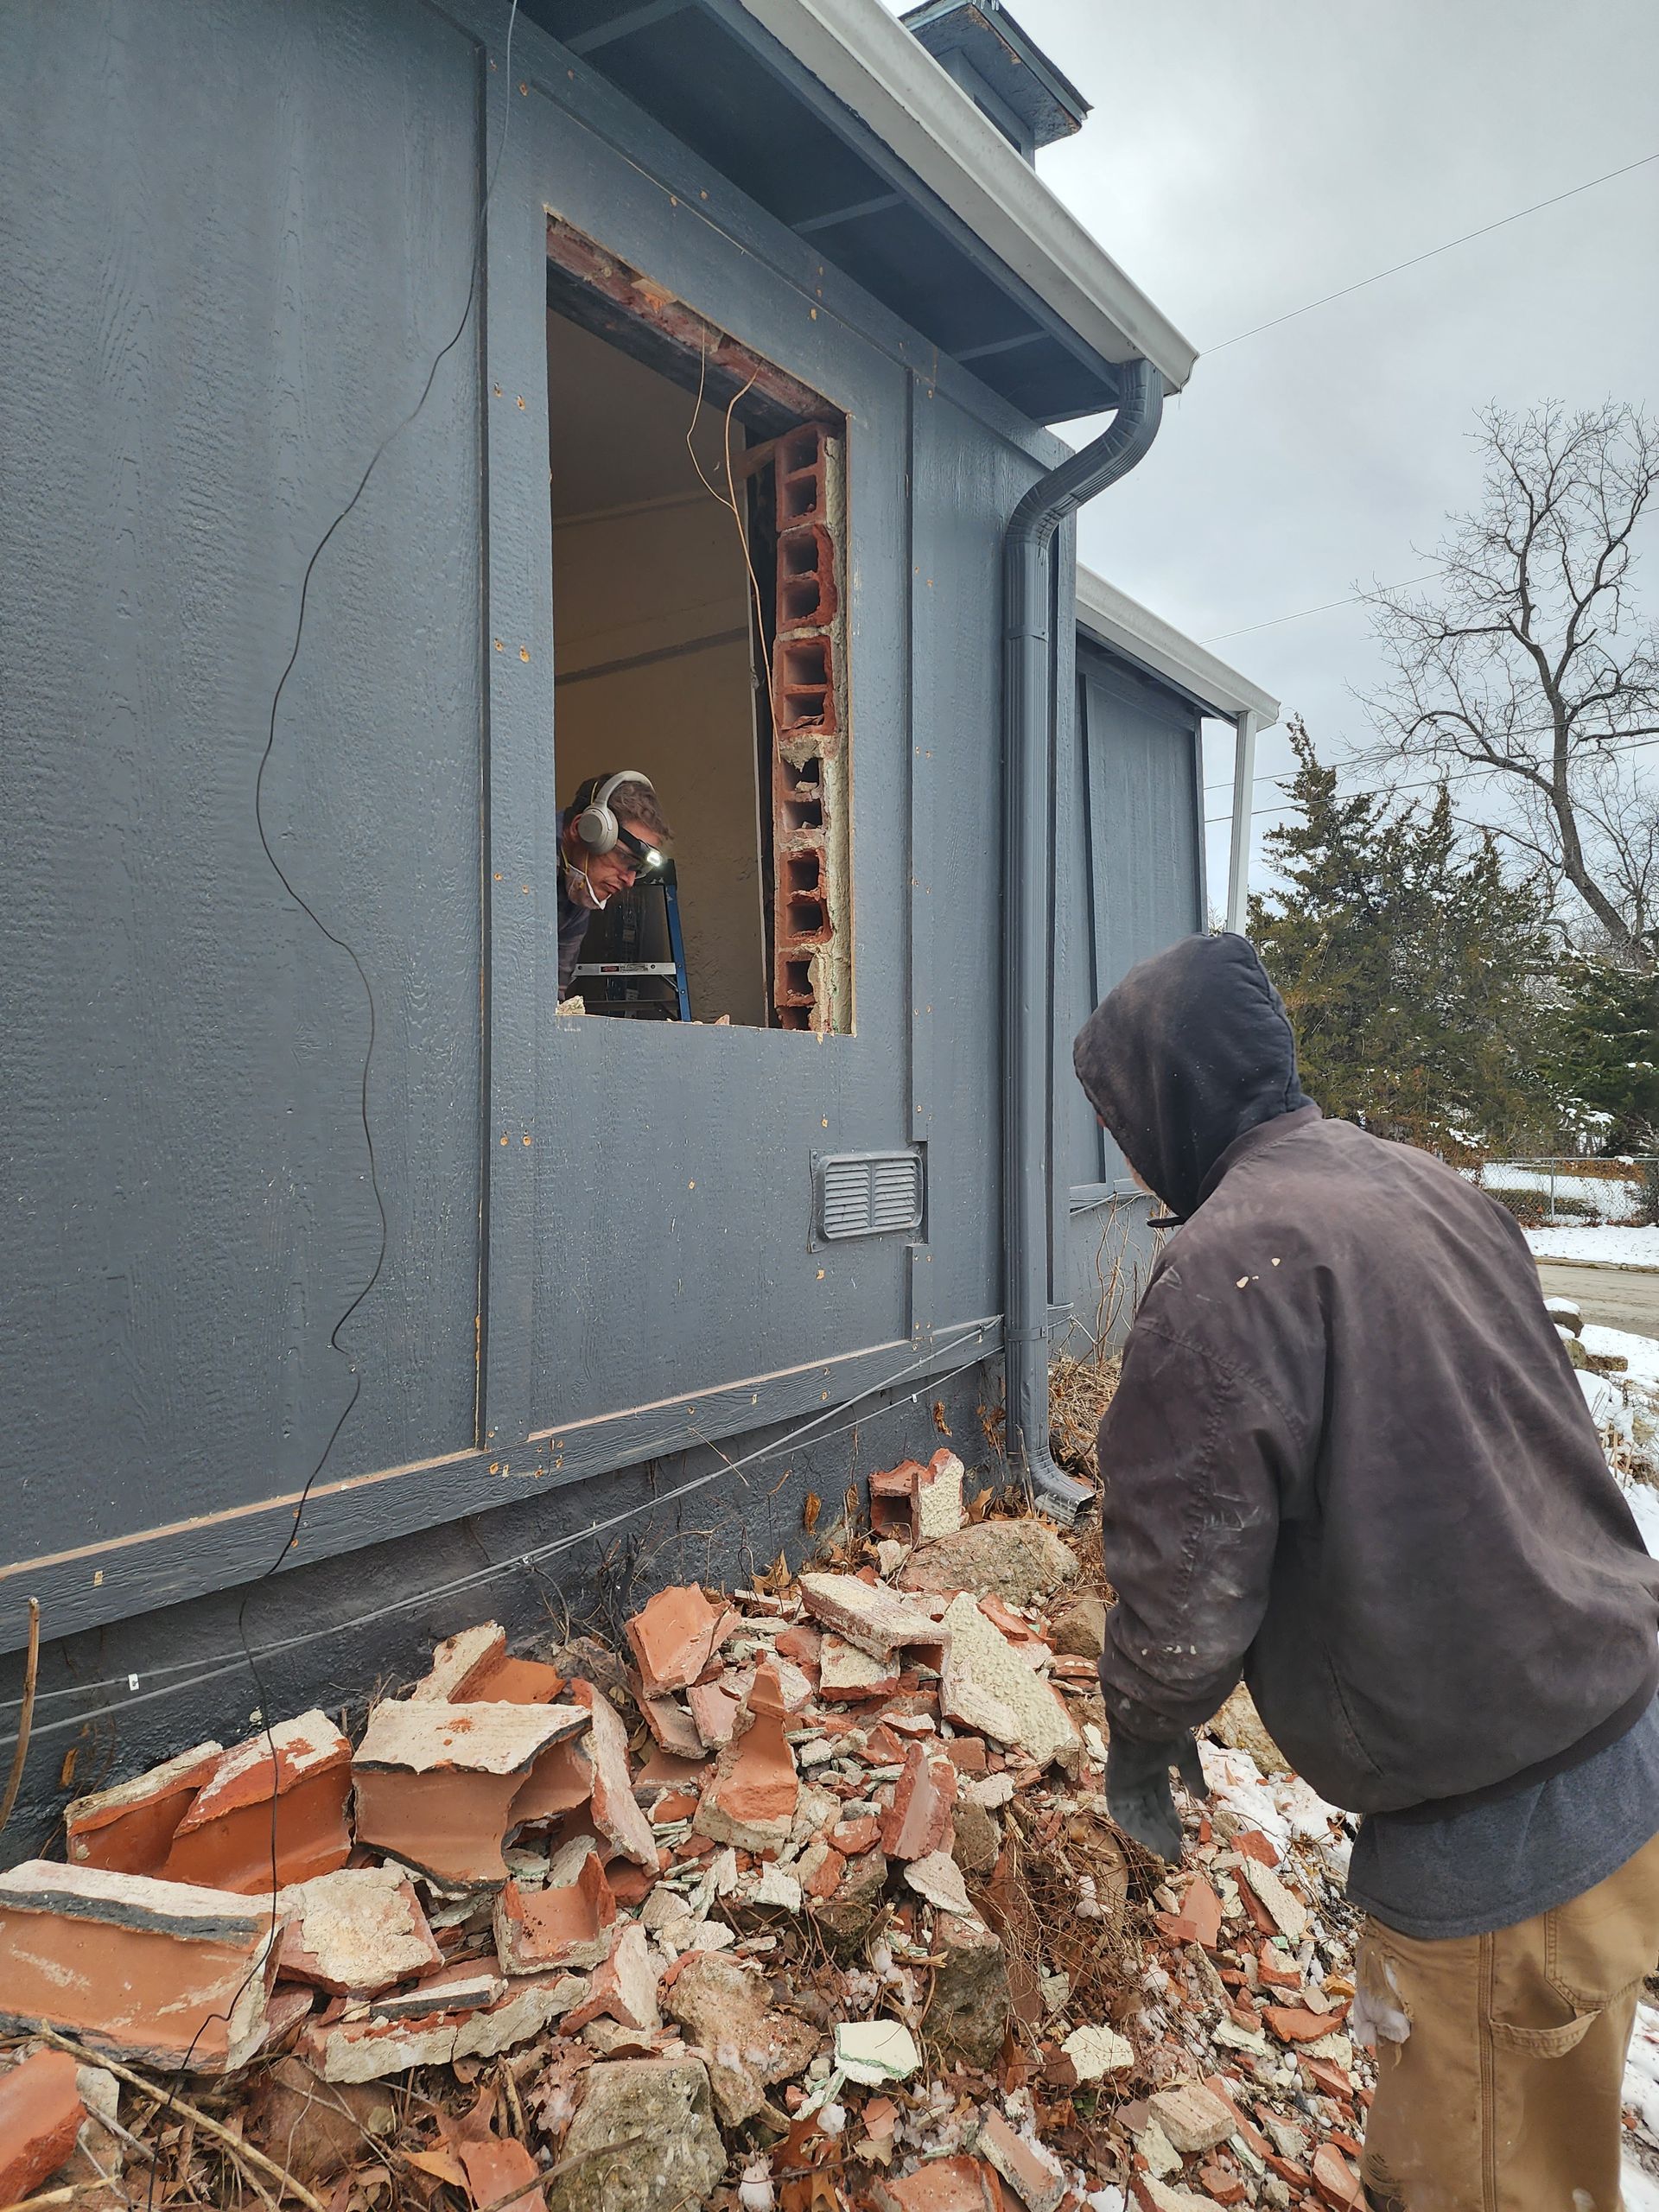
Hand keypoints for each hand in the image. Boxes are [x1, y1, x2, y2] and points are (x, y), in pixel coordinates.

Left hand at [1105, 1730, 1207, 1860]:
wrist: (1145, 1721)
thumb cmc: (1165, 1733)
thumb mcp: (1186, 1755)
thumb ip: (1192, 1775)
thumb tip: (1203, 1796)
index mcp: (1151, 1767)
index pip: (1160, 1798)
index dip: (1169, 1817)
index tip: (1181, 1835)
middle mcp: (1137, 1777)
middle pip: (1149, 1811)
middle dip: (1163, 1832)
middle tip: (1176, 1853)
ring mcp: (1125, 1783)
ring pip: (1139, 1817)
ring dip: (1153, 1836)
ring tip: (1170, 1854)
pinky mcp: (1115, 1788)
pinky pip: (1124, 1815)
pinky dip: (1138, 1831)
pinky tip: (1153, 1843)